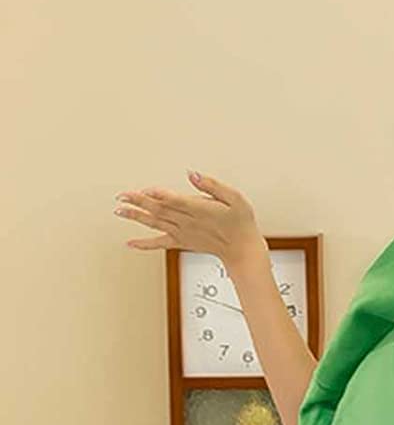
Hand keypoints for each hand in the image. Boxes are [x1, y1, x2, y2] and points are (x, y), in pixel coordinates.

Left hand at [114, 171, 263, 262]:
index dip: (160, 195)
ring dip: (136, 217)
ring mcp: (183, 233)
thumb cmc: (241, 223)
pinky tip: (130, 243)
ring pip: (155, 223)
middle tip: (121, 195)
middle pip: (160, 211)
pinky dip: (144, 244)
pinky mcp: (181, 242)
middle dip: (139, 202)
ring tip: (119, 210)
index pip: (176, 201)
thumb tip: (192, 174)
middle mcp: (188, 223)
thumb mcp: (236, 198)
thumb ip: (213, 185)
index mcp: (200, 210)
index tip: (145, 190)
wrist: (243, 250)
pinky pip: (159, 243)